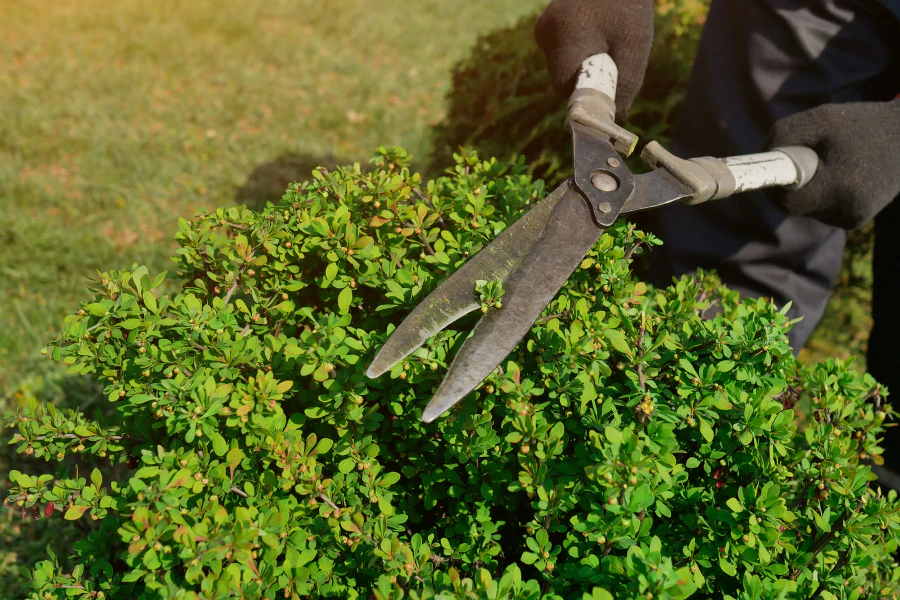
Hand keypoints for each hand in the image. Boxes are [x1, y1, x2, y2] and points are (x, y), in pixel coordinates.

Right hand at [535, 0, 653, 118]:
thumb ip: (625, 84)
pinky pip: (561, 54)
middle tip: (613, 62)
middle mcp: (546, 32)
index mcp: (565, 35)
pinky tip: (594, 35)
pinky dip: (579, 53)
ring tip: (606, 41)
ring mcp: (543, 28)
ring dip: (583, 65)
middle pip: (561, 78)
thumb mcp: (635, 46)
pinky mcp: (545, 27)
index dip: (585, 95)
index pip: (563, 86)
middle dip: (587, 79)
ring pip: (561, 67)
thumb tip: (615, 116)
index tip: (605, 94)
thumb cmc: (629, 6)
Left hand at [768, 100, 899, 229]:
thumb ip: (785, 134)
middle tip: (803, 161)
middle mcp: (847, 211)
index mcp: (839, 188)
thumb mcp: (821, 119)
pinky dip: (823, 194)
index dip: (774, 187)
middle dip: (792, 187)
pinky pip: (824, 210)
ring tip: (829, 165)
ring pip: (810, 210)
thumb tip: (761, 156)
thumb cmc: (862, 125)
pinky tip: (840, 176)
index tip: (772, 170)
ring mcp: (853, 219)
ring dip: (808, 190)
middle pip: (796, 208)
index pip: (787, 203)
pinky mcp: (857, 220)